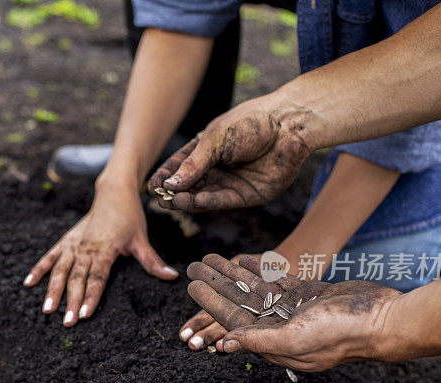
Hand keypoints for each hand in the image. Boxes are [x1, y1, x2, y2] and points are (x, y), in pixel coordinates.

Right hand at [24, 190, 177, 325]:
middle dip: (71, 301)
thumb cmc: (129, 216)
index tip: (85, 314)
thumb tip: (172, 277)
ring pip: (60, 269)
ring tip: (46, 309)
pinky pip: (50, 256)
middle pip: (77, 277)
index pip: (97, 276)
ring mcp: (74, 243)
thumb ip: (152, 261)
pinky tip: (28, 283)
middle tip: (67, 322)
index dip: (91, 295)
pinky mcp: (67, 240)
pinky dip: (39, 268)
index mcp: (105, 248)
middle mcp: (86, 246)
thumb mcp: (141, 238)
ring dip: (52, 289)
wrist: (113, 191)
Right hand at [147, 96, 311, 211]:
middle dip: (174, 192)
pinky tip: (195, 201)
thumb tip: (170, 184)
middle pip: (190, 185)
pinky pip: (223, 201)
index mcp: (206, 149)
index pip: (179, 166)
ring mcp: (231, 182)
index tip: (151, 186)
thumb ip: (193, 163)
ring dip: (188, 200)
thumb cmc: (251, 123)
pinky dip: (208, 202)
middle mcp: (217, 168)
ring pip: (204, 196)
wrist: (289, 125)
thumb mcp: (215, 140)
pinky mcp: (247, 195)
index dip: (165, 176)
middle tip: (160, 198)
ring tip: (174, 201)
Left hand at [186, 254, 399, 370]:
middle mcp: (282, 327)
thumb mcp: (295, 339)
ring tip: (213, 257)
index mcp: (275, 342)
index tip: (191, 285)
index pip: (234, 319)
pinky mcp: (311, 294)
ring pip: (257, 289)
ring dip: (234, 273)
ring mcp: (296, 310)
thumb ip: (259, 341)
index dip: (211, 302)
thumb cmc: (341, 333)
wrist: (385, 318)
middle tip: (194, 265)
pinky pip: (278, 280)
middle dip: (217, 283)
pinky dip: (261, 269)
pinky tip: (243, 258)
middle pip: (240, 301)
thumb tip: (224, 344)